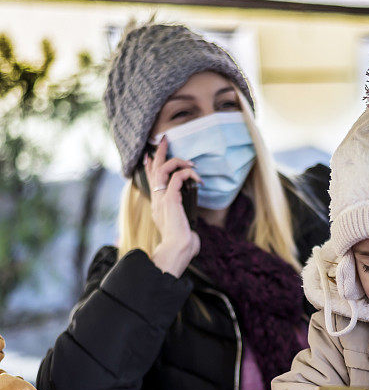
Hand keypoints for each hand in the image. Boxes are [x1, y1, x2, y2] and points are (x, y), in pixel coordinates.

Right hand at [145, 137, 201, 276]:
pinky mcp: (171, 200)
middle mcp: (157, 200)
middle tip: (164, 139)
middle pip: (153, 170)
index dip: (150, 165)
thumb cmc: (182, 243)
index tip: (150, 155)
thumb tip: (192, 228)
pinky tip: (198, 177)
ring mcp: (162, 199)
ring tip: (191, 162)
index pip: (151, 180)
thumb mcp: (182, 227)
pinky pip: (177, 178)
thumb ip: (184, 221)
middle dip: (159, 153)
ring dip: (177, 160)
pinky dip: (188, 173)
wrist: (178, 250)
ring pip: (163, 169)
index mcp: (158, 205)